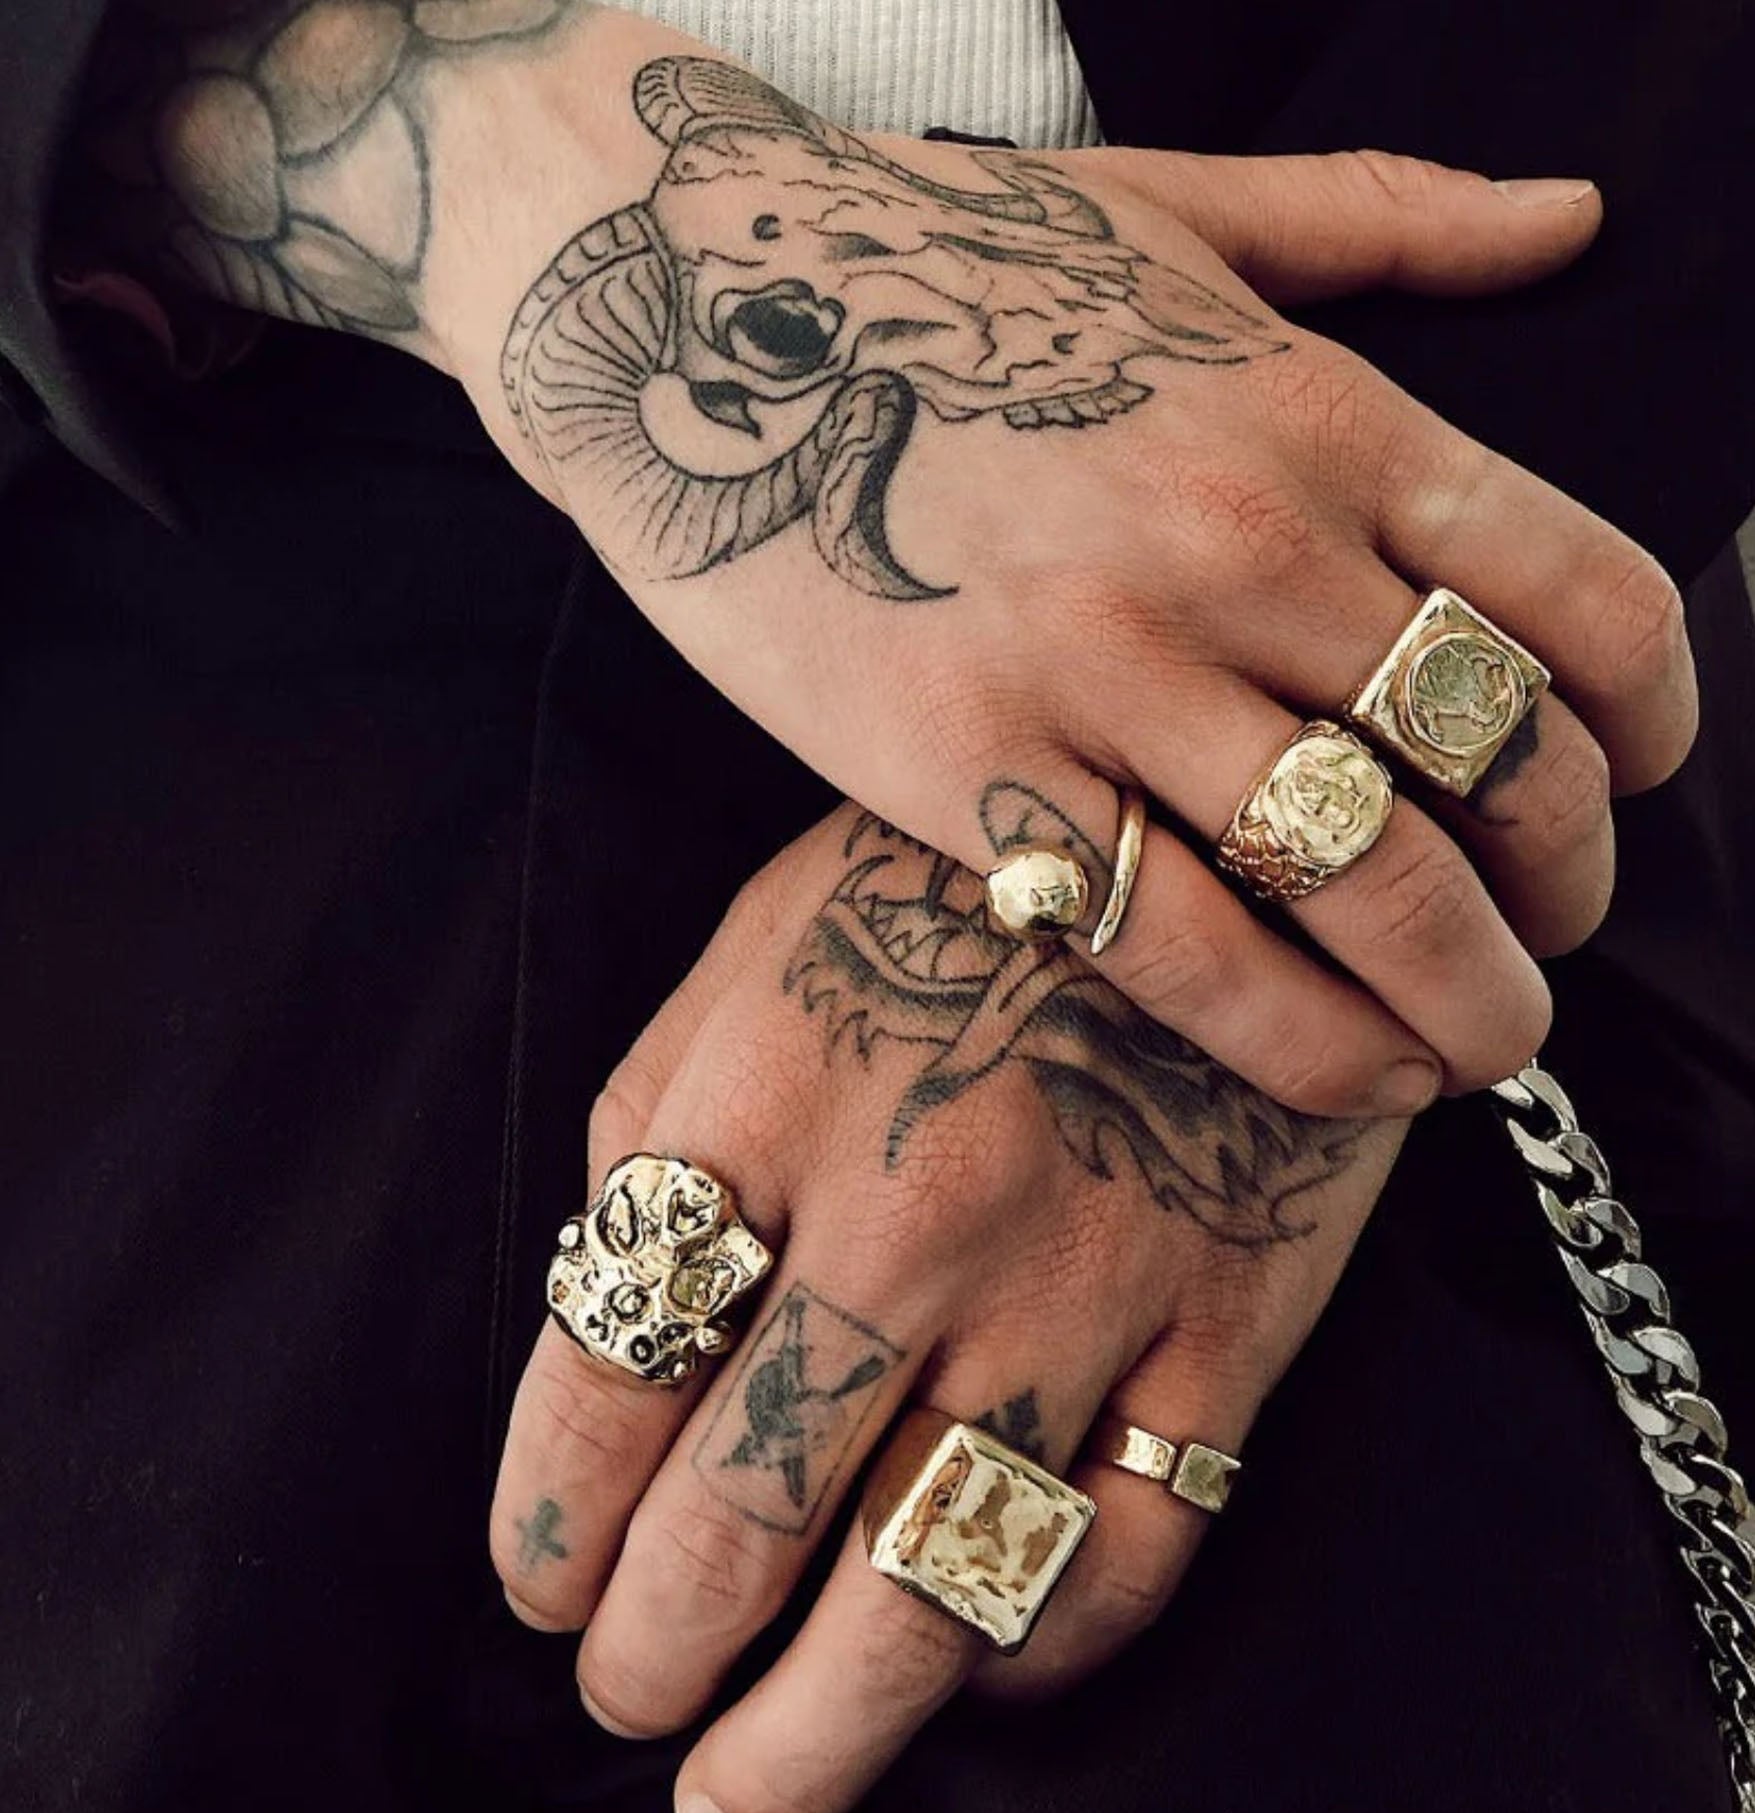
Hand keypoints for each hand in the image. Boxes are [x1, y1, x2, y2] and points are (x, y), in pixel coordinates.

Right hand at [419, 22, 1695, 1114]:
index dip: (1653, 723)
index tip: (1638, 781)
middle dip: (1563, 887)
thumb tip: (1570, 219)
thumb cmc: (934, 263)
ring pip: (1363, 884)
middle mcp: (1241, 545)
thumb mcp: (1180, 202)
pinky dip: (1293, 1039)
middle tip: (1547, 937)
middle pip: (1497, 766)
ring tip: (1474, 1041)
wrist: (688, 312)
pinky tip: (1343, 1070)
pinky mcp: (978, 775)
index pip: (1580, 598)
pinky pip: (1181, 950)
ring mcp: (1109, 669)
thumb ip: (1391, 218)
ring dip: (1460, 996)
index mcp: (1319, 411)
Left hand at [490, 805, 1404, 1812]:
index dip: (546, 1522)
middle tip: (624, 1704)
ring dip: (814, 1735)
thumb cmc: (950, 890)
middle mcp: (911, 1215)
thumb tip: (601, 1328)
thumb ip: (661, 1134)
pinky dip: (1036, 1656)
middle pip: (747, 1512)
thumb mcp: (752, 952)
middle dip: (654, 1652)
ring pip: (931, 1584)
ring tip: (740, 1804)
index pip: (605, 1369)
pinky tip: (965, 1678)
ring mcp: (1083, 1285)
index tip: (535, 1590)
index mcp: (764, 1101)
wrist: (1223, 828)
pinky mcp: (1229, 1331)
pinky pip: (1128, 1553)